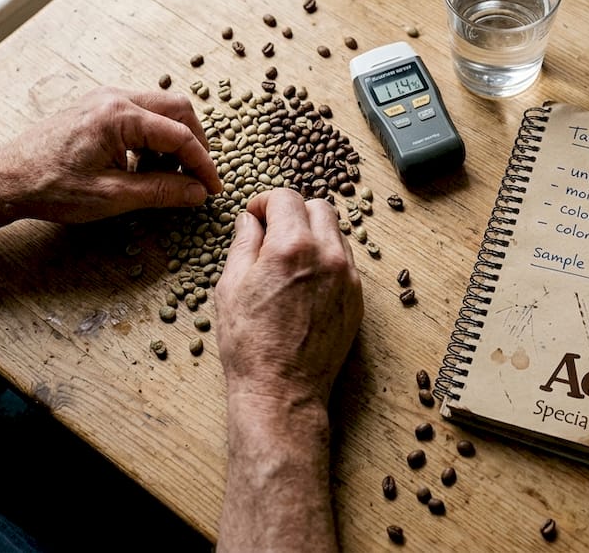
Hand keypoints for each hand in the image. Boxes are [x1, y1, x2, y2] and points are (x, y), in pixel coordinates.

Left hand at [3, 87, 221, 222]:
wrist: (8, 178)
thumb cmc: (51, 186)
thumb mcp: (112, 196)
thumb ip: (161, 192)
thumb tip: (197, 193)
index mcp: (120, 116)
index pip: (180, 135)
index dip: (202, 164)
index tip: (212, 188)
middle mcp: (115, 97)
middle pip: (178, 109)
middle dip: (194, 143)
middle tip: (197, 177)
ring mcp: (105, 98)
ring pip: (161, 108)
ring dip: (173, 139)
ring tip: (167, 176)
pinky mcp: (98, 106)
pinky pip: (141, 112)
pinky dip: (153, 136)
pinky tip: (144, 165)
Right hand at [215, 188, 363, 406]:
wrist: (282, 390)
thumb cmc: (250, 344)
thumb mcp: (231, 286)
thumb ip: (244, 243)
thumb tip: (249, 220)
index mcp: (293, 247)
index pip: (286, 198)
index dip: (265, 202)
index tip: (255, 216)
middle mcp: (328, 256)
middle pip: (319, 207)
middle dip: (293, 212)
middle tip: (272, 233)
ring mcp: (348, 278)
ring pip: (336, 233)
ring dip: (313, 234)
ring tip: (288, 261)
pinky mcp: (357, 299)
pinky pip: (345, 263)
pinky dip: (326, 260)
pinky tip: (305, 282)